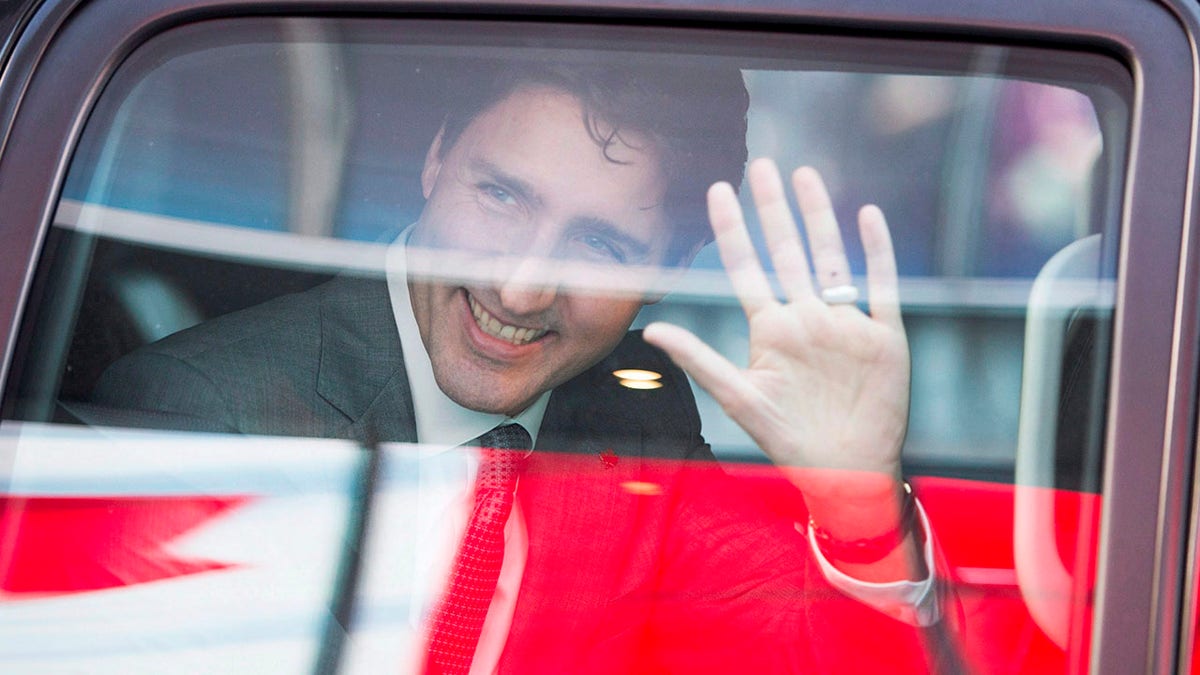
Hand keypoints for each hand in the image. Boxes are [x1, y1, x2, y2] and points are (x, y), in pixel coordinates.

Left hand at [643, 159, 910, 509]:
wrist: (848, 472)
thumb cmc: (790, 441)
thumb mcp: (740, 398)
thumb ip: (700, 359)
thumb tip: (652, 330)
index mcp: (771, 330)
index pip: (746, 267)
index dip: (732, 228)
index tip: (716, 189)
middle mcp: (807, 318)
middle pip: (787, 251)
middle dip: (773, 208)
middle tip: (761, 165)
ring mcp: (845, 324)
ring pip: (831, 256)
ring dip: (819, 217)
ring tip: (804, 176)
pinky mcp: (883, 335)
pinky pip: (881, 283)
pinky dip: (876, 250)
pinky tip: (866, 214)